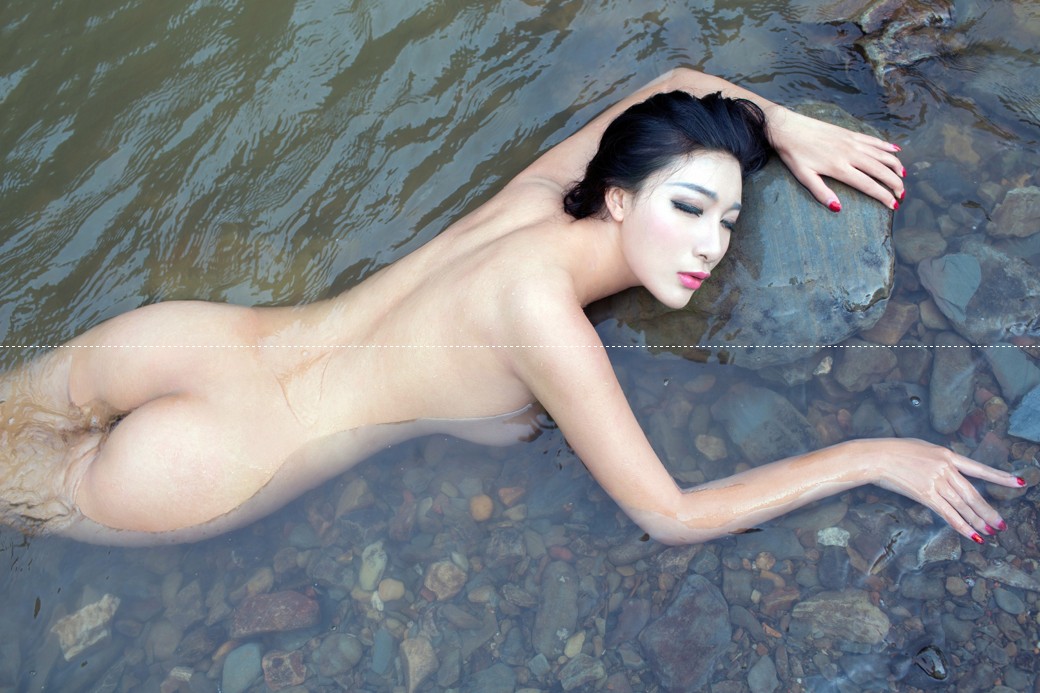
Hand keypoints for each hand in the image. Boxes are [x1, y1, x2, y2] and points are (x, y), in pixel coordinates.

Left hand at [764, 105, 904, 211]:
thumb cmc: (794, 155)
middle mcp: (850, 154)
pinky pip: (874, 140)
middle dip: (895, 183)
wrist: (789, 128)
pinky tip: (896, 151)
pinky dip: (887, 146)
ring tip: (904, 176)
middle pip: (881, 170)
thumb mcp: (803, 177)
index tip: (894, 205)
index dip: (883, 196)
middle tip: (902, 194)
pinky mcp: (850, 133)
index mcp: (839, 167)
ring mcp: (852, 141)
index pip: (868, 185)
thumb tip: (838, 208)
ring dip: (895, 166)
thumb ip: (821, 192)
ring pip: (881, 154)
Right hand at [871, 438, 1020, 542]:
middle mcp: (945, 468)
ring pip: (963, 506)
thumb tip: (949, 472)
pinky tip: (972, 535)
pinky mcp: (925, 495)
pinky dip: (962, 526)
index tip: (1018, 483)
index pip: (979, 468)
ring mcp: (936, 482)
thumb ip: (938, 460)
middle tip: (1001, 524)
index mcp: (947, 454)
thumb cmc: (893, 451)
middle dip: (989, 511)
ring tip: (990, 532)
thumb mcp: (922, 448)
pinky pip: (948, 514)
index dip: (1000, 477)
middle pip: (973, 494)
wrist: (875, 457)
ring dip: (978, 521)